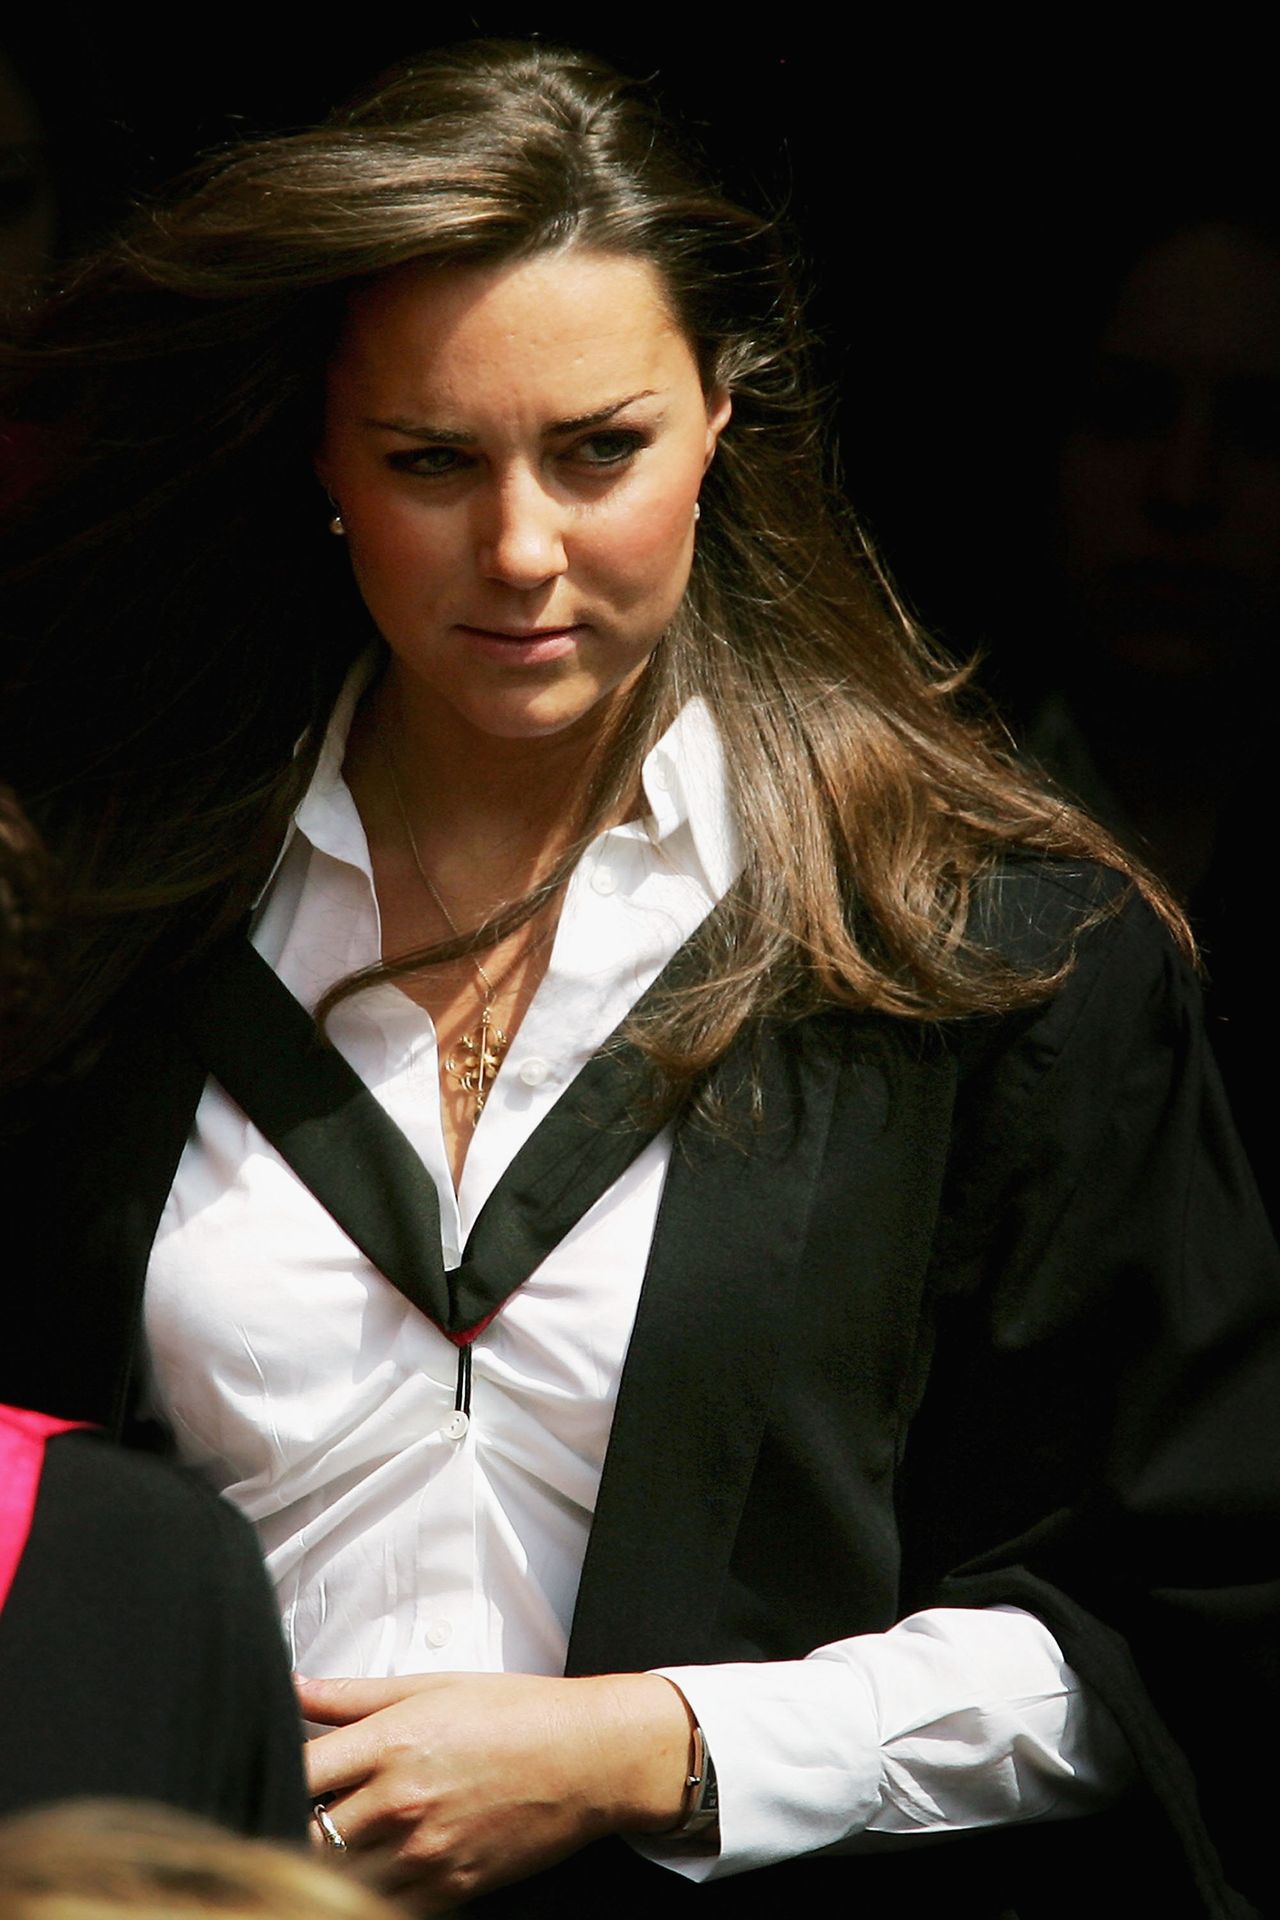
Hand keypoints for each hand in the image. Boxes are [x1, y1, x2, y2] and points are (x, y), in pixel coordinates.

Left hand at [300, 1669, 692, 1912]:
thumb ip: (353, 1695)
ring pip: (339, 1880)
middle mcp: (401, 1801)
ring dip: (326, 1864)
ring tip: (334, 1839)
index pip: (298, 1771)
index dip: (272, 1772)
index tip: (265, 1766)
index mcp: (392, 1742)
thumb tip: (292, 1687)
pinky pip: (385, 1904)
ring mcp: (424, 1852)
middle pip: (306, 1836)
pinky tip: (373, 1866)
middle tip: (295, 1811)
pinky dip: (369, 1890)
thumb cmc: (513, 1711)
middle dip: (292, 1825)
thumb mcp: (431, 1686)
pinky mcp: (450, 1888)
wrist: (588, 1758)